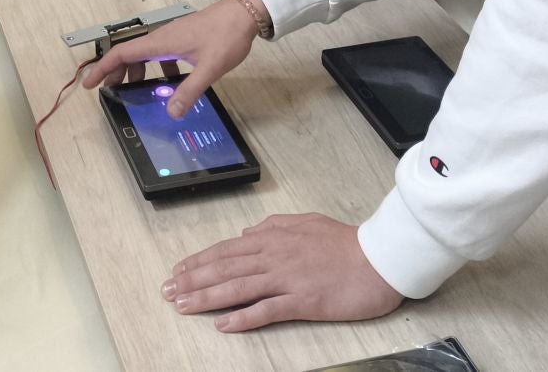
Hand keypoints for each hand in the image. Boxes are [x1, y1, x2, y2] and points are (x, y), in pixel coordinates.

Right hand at [80, 0, 260, 115]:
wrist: (243, 13)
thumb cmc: (225, 35)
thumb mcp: (208, 68)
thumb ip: (189, 91)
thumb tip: (171, 113)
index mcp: (161, 42)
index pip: (121, 53)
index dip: (102, 68)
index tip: (89, 83)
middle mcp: (162, 38)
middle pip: (129, 54)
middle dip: (116, 73)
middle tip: (110, 93)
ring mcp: (172, 37)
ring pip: (145, 54)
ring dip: (136, 71)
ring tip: (137, 91)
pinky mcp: (183, 38)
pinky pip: (161, 55)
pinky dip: (158, 69)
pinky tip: (170, 83)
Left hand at [162, 213, 403, 331]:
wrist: (379, 258)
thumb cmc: (344, 242)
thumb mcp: (305, 222)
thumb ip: (274, 226)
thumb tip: (248, 232)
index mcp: (274, 237)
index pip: (227, 249)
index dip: (200, 260)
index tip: (178, 270)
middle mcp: (274, 256)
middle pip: (225, 268)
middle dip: (193, 279)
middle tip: (168, 290)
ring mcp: (287, 279)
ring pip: (238, 288)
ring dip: (207, 297)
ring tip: (183, 305)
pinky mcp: (302, 301)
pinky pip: (267, 310)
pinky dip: (243, 318)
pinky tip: (224, 325)